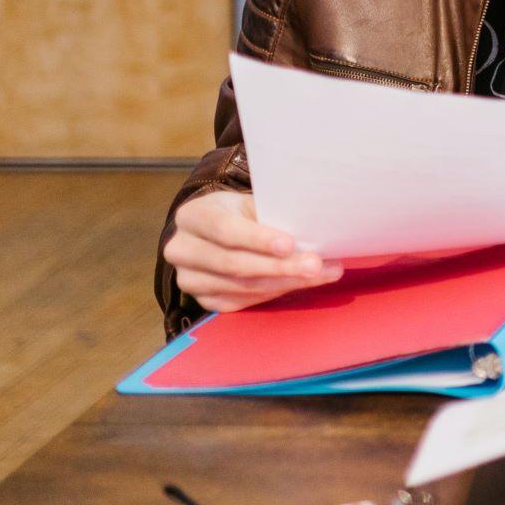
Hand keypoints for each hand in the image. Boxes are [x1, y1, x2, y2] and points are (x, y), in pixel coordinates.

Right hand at [164, 189, 338, 313]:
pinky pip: (241, 302)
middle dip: (280, 267)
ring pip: (241, 287)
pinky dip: (273, 294)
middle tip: (316, 265)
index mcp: (192, 216)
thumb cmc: (238, 212)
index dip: (257, 239)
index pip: (225, 230)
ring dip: (285, 282)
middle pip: (233, 264)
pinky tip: (298, 284)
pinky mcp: (202, 300)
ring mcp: (189, 279)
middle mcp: (182, 249)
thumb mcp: (249, 202)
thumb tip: (311, 227)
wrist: (214, 231)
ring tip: (322, 274)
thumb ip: (270, 214)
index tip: (289, 245)